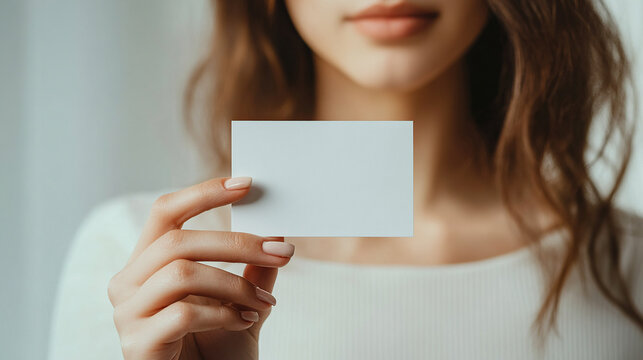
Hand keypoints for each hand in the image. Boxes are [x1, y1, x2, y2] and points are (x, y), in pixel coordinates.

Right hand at [107, 177, 294, 359]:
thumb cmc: (212, 350)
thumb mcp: (238, 303)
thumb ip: (252, 272)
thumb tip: (279, 236)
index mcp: (147, 265)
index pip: (166, 213)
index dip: (203, 193)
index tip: (246, 184)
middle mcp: (128, 283)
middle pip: (178, 241)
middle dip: (237, 243)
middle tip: (283, 251)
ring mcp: (127, 314)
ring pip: (182, 274)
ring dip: (234, 284)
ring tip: (265, 301)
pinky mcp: (137, 344)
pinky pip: (183, 313)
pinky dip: (223, 314)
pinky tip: (243, 321)